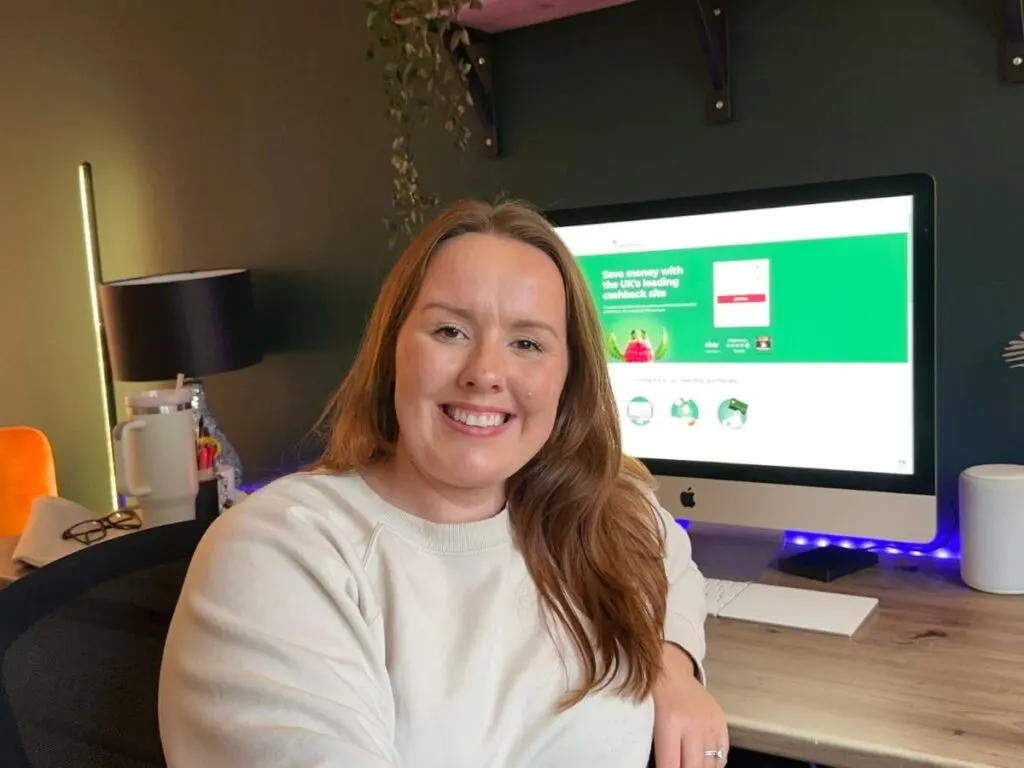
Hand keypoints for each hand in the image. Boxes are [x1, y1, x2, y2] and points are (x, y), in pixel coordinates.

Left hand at [652, 643, 728, 767]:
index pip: (671, 764)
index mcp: (671, 721)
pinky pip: (723, 753)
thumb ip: (654, 744)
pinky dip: (714, 763)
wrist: (670, 667)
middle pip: (693, 766)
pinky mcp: (721, 721)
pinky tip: (703, 764)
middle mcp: (694, 723)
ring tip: (689, 766)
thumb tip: (656, 763)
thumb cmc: (652, 692)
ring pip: (710, 763)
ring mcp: (710, 723)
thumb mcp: (645, 716)